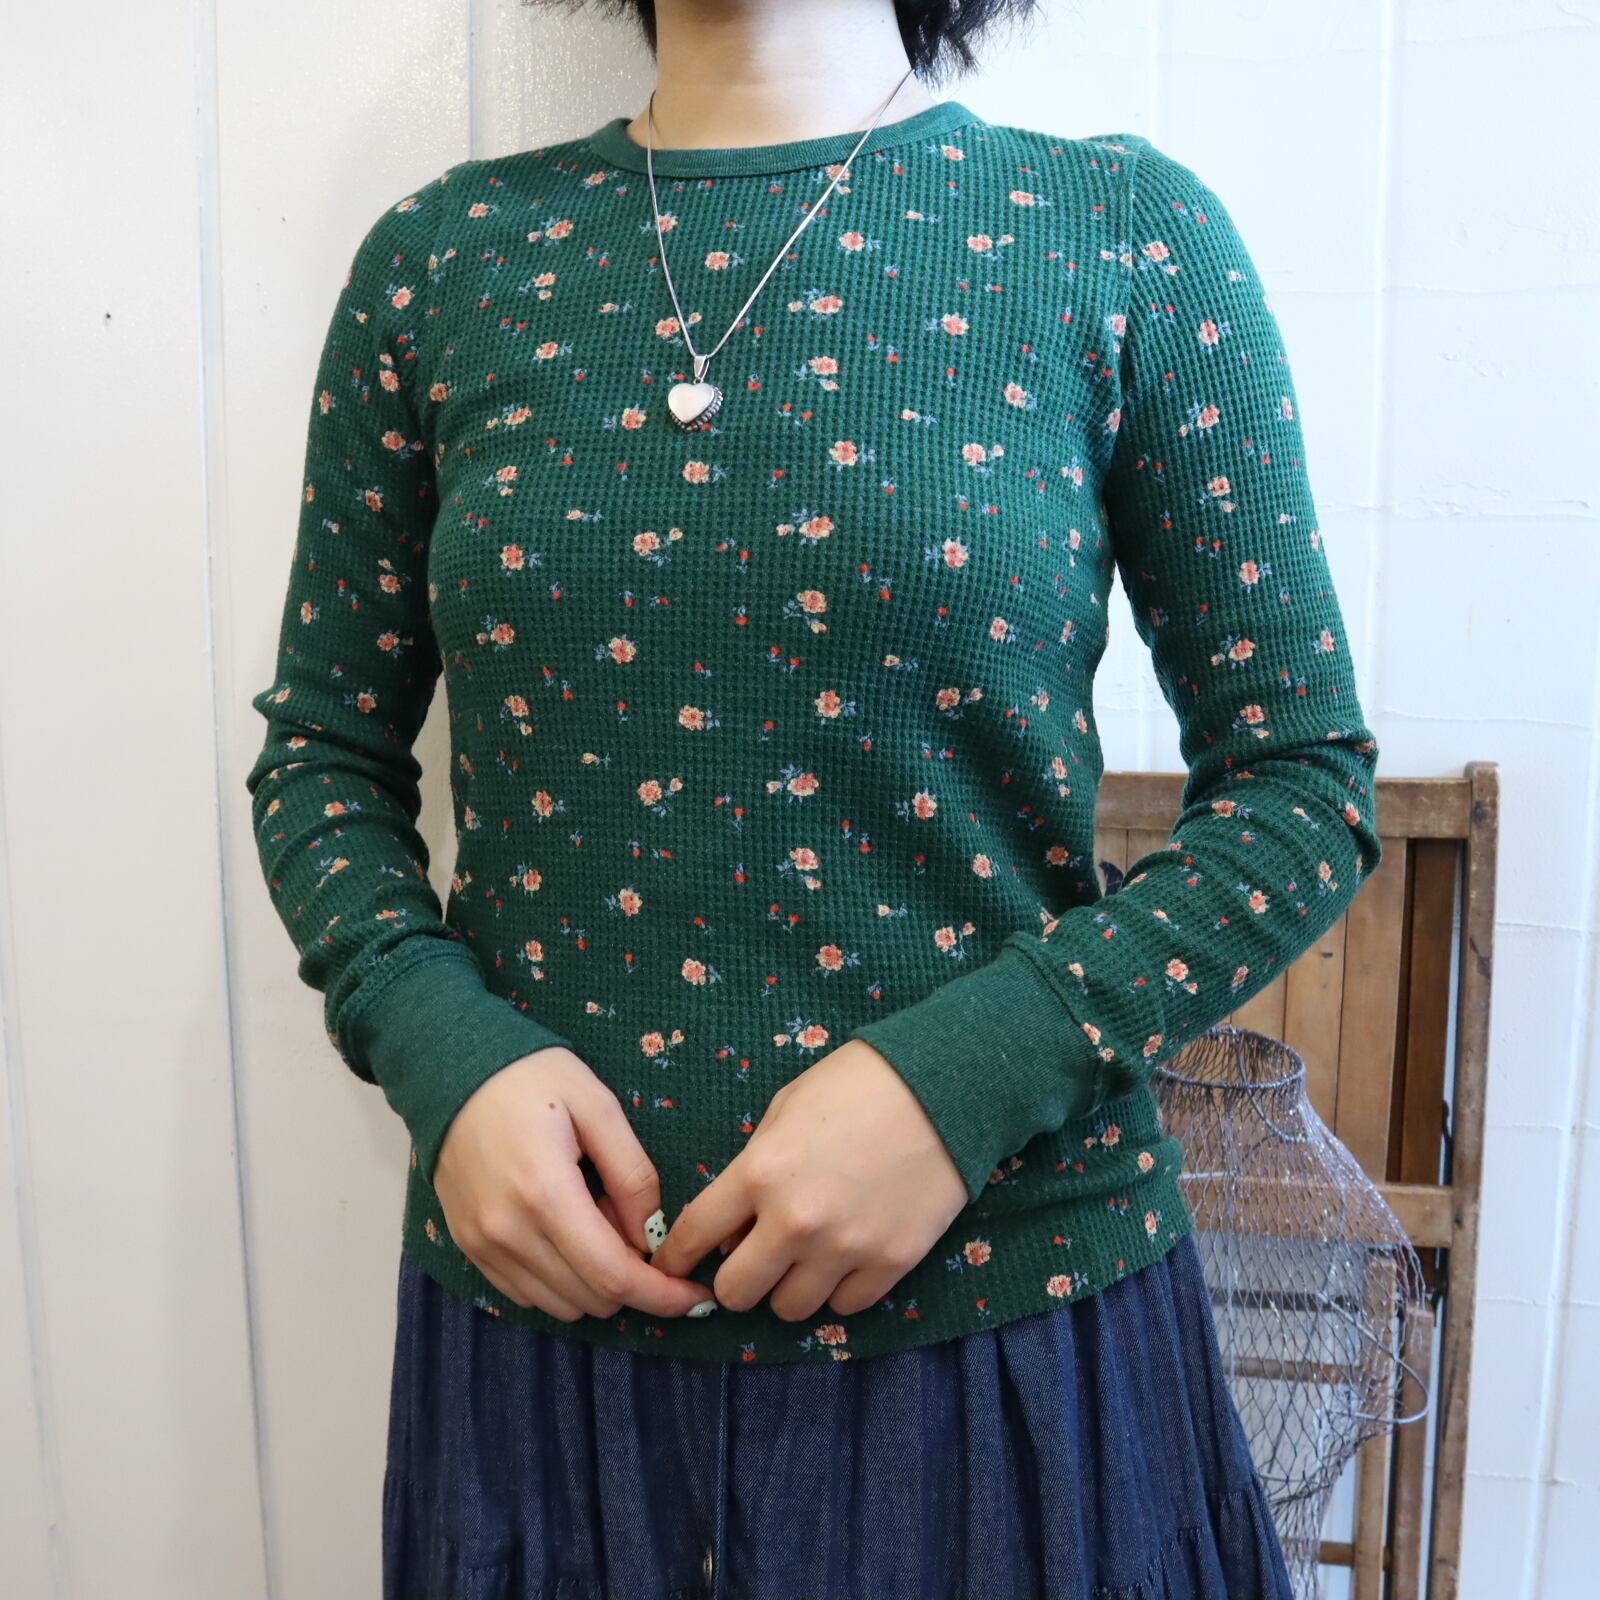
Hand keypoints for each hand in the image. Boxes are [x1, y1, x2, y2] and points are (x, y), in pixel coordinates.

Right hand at [433, 1045, 716, 1322]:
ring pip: (561, 1305)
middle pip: (590, 1298)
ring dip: (595, 1282)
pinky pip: (527, 1295)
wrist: (449, 1069)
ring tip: (595, 1219)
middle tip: (634, 1223)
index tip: (696, 1297)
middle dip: (632, 1280)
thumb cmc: (531, 1077)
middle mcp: (507, 1231)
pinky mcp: (468, 1249)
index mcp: (545, 1193)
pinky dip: (561, 1282)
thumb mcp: (598, 1106)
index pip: (612, 1275)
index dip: (661, 1295)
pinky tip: (567, 1234)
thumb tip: (653, 1236)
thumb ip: (632, 1173)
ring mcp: (482, 1245)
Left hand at [647, 1039, 968, 1321]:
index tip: (673, 1266)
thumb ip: (753, 1167)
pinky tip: (845, 1260)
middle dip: (735, 1279)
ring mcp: (846, 1248)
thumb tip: (736, 1226)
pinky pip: (846, 1308)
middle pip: (737, 1292)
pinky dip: (838, 1290)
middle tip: (750, 1262)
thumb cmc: (856, 1084)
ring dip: (788, 1288)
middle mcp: (796, 1221)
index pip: (695, 1234)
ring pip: (791, 1310)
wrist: (944, 1085)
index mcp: (760, 1173)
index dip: (676, 1256)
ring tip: (804, 1260)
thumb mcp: (785, 1110)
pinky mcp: (892, 1263)